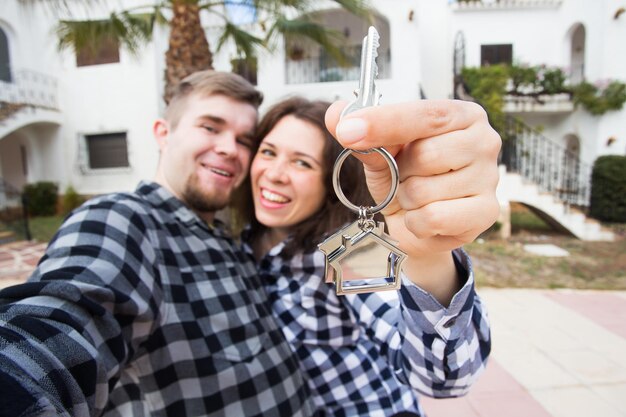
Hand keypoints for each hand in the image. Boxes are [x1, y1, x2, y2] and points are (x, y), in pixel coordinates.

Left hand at [325, 100, 500, 302]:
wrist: (415, 224)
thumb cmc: (402, 178)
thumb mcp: (378, 152)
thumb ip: (360, 132)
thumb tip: (336, 114)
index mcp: (461, 115)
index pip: (424, 114)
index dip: (383, 122)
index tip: (347, 131)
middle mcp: (484, 141)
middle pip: (425, 154)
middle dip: (400, 172)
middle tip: (404, 177)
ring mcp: (489, 178)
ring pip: (424, 190)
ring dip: (406, 199)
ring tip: (415, 198)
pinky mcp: (486, 212)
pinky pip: (433, 217)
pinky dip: (417, 222)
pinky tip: (424, 218)